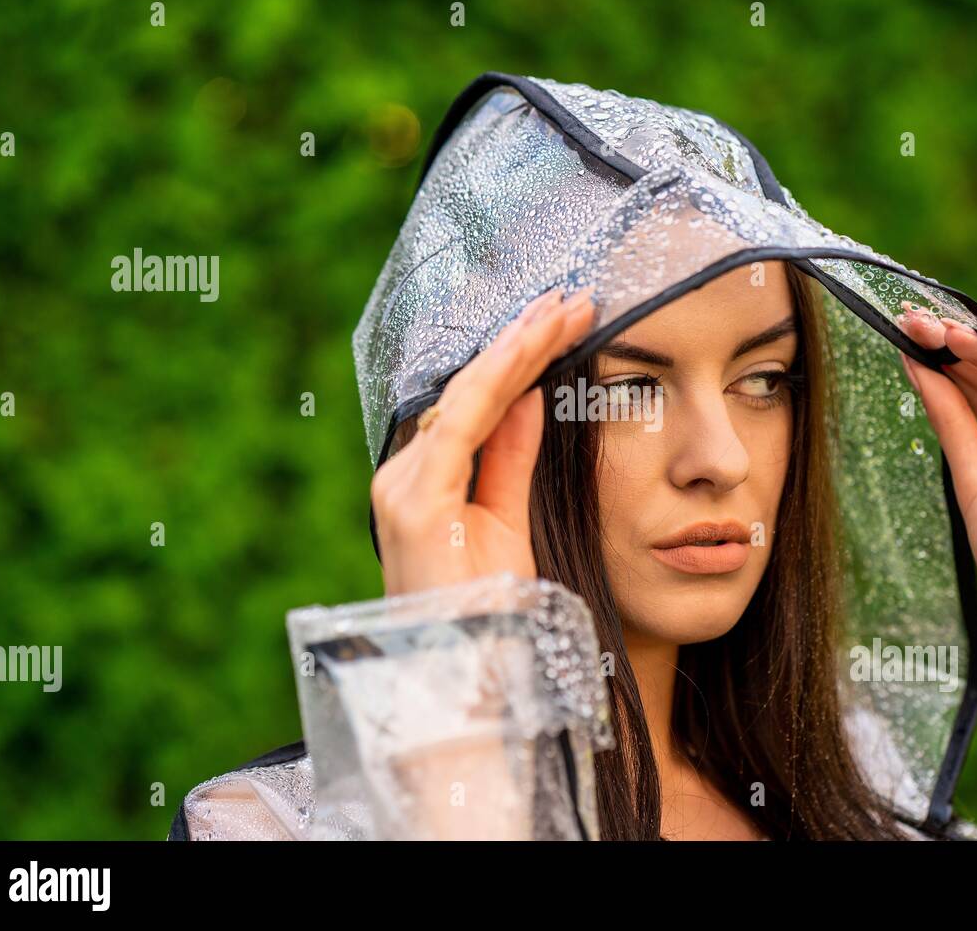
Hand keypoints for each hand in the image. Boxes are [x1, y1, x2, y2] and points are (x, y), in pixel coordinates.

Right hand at [372, 288, 595, 596]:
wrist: (469, 676)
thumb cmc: (486, 610)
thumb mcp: (507, 518)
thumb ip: (511, 457)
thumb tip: (530, 397)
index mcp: (423, 481)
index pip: (475, 404)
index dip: (520, 360)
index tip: (564, 323)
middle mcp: (404, 476)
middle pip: (471, 390)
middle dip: (525, 341)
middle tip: (573, 301)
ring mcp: (403, 487)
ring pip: (467, 395)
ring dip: (521, 347)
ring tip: (566, 311)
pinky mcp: (415, 501)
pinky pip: (462, 422)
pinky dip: (499, 379)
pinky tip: (534, 347)